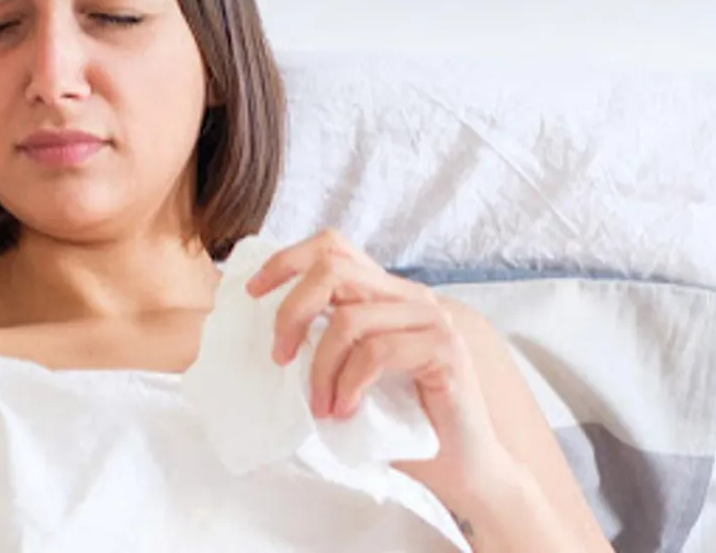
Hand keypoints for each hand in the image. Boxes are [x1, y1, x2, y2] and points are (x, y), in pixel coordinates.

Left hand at [245, 229, 519, 508]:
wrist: (463, 469)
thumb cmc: (402, 425)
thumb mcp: (350, 375)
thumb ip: (324, 344)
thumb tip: (268, 336)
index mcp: (386, 294)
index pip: (332, 247)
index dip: (285, 260)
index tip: (253, 293)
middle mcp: (411, 297)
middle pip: (333, 270)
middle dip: (292, 311)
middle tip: (279, 357)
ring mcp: (432, 320)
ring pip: (349, 319)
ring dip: (321, 368)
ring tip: (320, 406)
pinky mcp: (445, 350)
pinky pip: (377, 353)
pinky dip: (350, 384)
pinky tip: (345, 411)